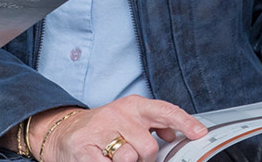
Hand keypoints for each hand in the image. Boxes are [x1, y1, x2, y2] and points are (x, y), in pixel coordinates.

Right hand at [34, 97, 206, 161]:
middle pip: (149, 146)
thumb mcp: (129, 120)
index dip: (184, 122)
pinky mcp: (84, 148)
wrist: (62, 131)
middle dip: (144, 158)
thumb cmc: (101, 129)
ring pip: (130, 157)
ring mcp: (99, 131)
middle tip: (129, 155)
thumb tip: (173, 132)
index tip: (199, 133)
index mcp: (132, 106)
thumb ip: (152, 124)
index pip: (163, 110)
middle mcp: (117, 114)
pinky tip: (103, 159)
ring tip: (114, 157)